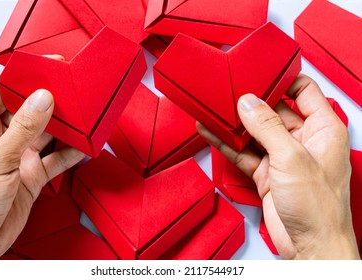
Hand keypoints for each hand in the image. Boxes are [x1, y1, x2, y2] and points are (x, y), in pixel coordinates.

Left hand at [0, 74, 84, 258]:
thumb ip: (24, 129)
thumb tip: (42, 99)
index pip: (2, 91)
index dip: (24, 76)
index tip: (46, 66)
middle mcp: (3, 139)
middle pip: (31, 110)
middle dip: (51, 100)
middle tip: (71, 89)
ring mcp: (20, 157)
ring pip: (48, 134)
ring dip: (65, 126)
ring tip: (83, 115)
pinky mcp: (34, 176)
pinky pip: (57, 159)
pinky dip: (72, 153)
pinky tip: (83, 146)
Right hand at [197, 74, 359, 258]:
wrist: (309, 246)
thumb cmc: (319, 208)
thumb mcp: (292, 158)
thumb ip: (268, 127)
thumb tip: (248, 102)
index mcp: (323, 129)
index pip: (304, 90)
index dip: (283, 80)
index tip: (259, 72)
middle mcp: (303, 139)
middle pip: (274, 110)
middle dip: (251, 101)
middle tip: (229, 90)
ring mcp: (282, 156)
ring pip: (255, 131)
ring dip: (235, 123)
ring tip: (214, 108)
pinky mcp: (266, 172)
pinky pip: (244, 151)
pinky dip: (227, 143)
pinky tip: (212, 132)